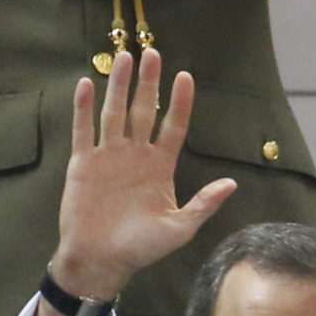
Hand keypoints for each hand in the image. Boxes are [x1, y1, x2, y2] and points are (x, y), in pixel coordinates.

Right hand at [41, 46, 236, 315]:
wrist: (102, 261)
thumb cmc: (141, 249)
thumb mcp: (179, 229)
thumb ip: (203, 204)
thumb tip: (231, 184)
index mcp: (160, 167)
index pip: (173, 127)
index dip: (180, 103)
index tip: (185, 77)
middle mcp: (135, 156)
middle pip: (144, 111)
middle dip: (149, 83)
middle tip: (153, 54)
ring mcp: (109, 156)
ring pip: (114, 113)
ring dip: (119, 86)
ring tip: (124, 58)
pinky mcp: (83, 163)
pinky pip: (83, 130)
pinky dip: (84, 108)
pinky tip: (88, 84)